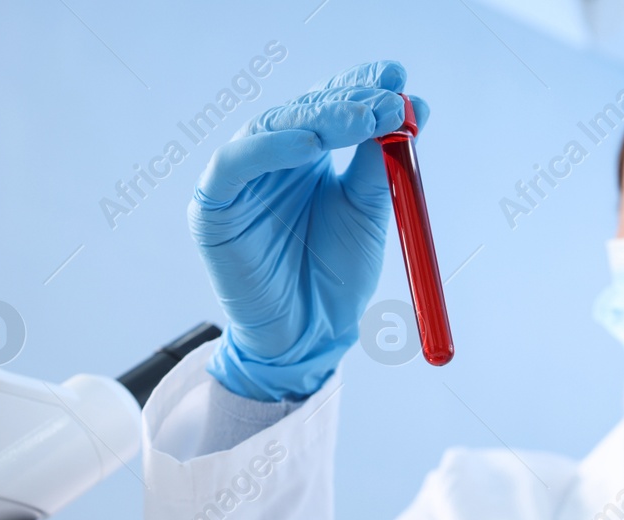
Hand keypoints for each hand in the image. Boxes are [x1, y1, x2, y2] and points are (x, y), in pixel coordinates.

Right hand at [190, 60, 428, 400]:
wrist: (311, 337)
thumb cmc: (338, 278)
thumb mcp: (369, 213)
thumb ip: (381, 165)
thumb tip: (409, 108)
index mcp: (309, 157)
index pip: (331, 105)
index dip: (361, 86)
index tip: (398, 78)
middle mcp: (272, 158)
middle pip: (305, 110)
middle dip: (349, 100)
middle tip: (388, 100)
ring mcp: (241, 178)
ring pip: (273, 127)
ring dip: (320, 119)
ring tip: (362, 119)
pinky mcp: (214, 204)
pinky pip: (236, 163)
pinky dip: (270, 147)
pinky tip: (310, 147)